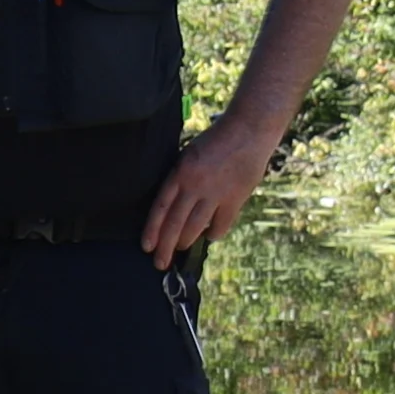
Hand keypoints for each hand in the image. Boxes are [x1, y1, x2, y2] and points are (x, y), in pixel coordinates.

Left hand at [143, 114, 281, 266]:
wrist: (248, 130)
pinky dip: (213, 233)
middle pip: (175, 223)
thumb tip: (172, 207)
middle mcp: (195, 185)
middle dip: (165, 247)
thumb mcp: (188, 154)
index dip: (152, 229)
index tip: (146, 247)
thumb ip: (180, 179)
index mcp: (180, 172)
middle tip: (159, 263)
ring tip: (181, 248)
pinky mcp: (235, 198)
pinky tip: (209, 236)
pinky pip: (220, 225)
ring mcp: (216, 193)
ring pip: (196, 227)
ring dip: (186, 241)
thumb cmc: (216, 141)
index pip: (161, 207)